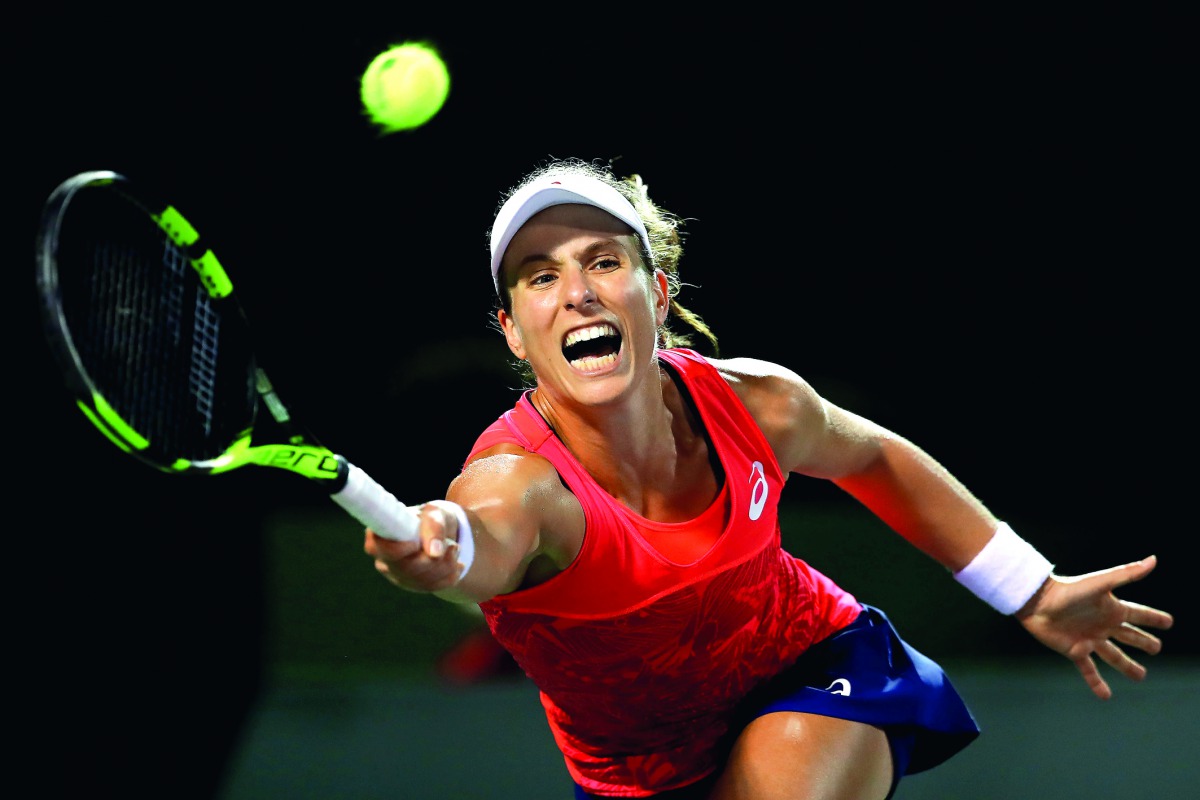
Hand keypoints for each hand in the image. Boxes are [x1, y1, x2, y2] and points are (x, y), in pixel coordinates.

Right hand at [364, 502, 466, 592]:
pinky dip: (449, 576)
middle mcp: (383, 557)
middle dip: (434, 559)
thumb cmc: (433, 517)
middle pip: (404, 568)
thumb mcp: (436, 512)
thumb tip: (434, 553)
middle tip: (452, 544)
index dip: (399, 549)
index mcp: (380, 534)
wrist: (443, 531)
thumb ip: (434, 526)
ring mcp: (396, 574)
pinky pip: (431, 587)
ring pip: (420, 580)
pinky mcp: (412, 585)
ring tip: (456, 549)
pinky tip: (457, 564)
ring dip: (446, 566)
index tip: (417, 543)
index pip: (376, 547)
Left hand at [1017, 555, 1173, 699]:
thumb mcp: (1101, 582)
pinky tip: (1106, 696)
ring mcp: (1089, 639)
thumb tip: (1154, 560)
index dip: (1154, 619)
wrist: (1036, 602)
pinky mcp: (1074, 650)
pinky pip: (1088, 670)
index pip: (1139, 615)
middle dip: (1143, 642)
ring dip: (1127, 666)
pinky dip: (1097, 683)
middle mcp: (1102, 625)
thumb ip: (1127, 573)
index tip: (1169, 622)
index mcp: (1111, 609)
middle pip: (1129, 636)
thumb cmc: (1068, 590)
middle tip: (1156, 648)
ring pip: (1114, 656)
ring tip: (1141, 676)